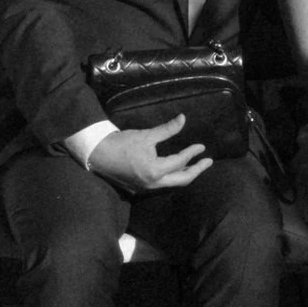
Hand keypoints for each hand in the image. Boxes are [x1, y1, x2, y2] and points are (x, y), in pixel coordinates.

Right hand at [86, 121, 212, 195]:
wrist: (99, 154)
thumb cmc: (122, 143)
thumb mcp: (146, 135)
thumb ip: (167, 129)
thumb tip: (183, 119)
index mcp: (155, 170)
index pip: (180, 162)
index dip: (192, 153)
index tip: (202, 147)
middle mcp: (153, 183)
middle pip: (182, 180)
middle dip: (196, 171)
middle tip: (208, 162)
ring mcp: (147, 187)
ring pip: (172, 183)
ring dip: (185, 174)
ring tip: (196, 166)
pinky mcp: (141, 187)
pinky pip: (163, 183)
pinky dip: (173, 176)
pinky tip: (177, 170)